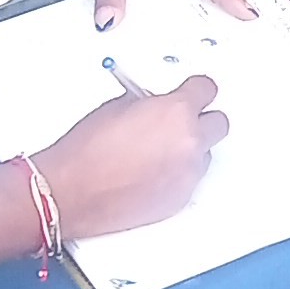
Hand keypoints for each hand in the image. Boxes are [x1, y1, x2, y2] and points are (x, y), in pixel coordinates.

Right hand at [43, 73, 227, 234]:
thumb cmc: (86, 152)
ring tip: (157, 153)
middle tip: (180, 122)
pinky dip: (176, 175)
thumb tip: (154, 105)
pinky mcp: (179, 199)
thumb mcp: (116, 106)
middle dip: (201, 120)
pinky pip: (189, 180)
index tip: (193, 91)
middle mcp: (189, 143)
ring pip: (204, 154)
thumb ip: (147, 102)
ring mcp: (187, 174)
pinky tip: (151, 173)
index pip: (207, 90)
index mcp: (176, 112)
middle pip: (218, 123)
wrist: (71, 191)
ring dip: (188, 150)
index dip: (197, 90)